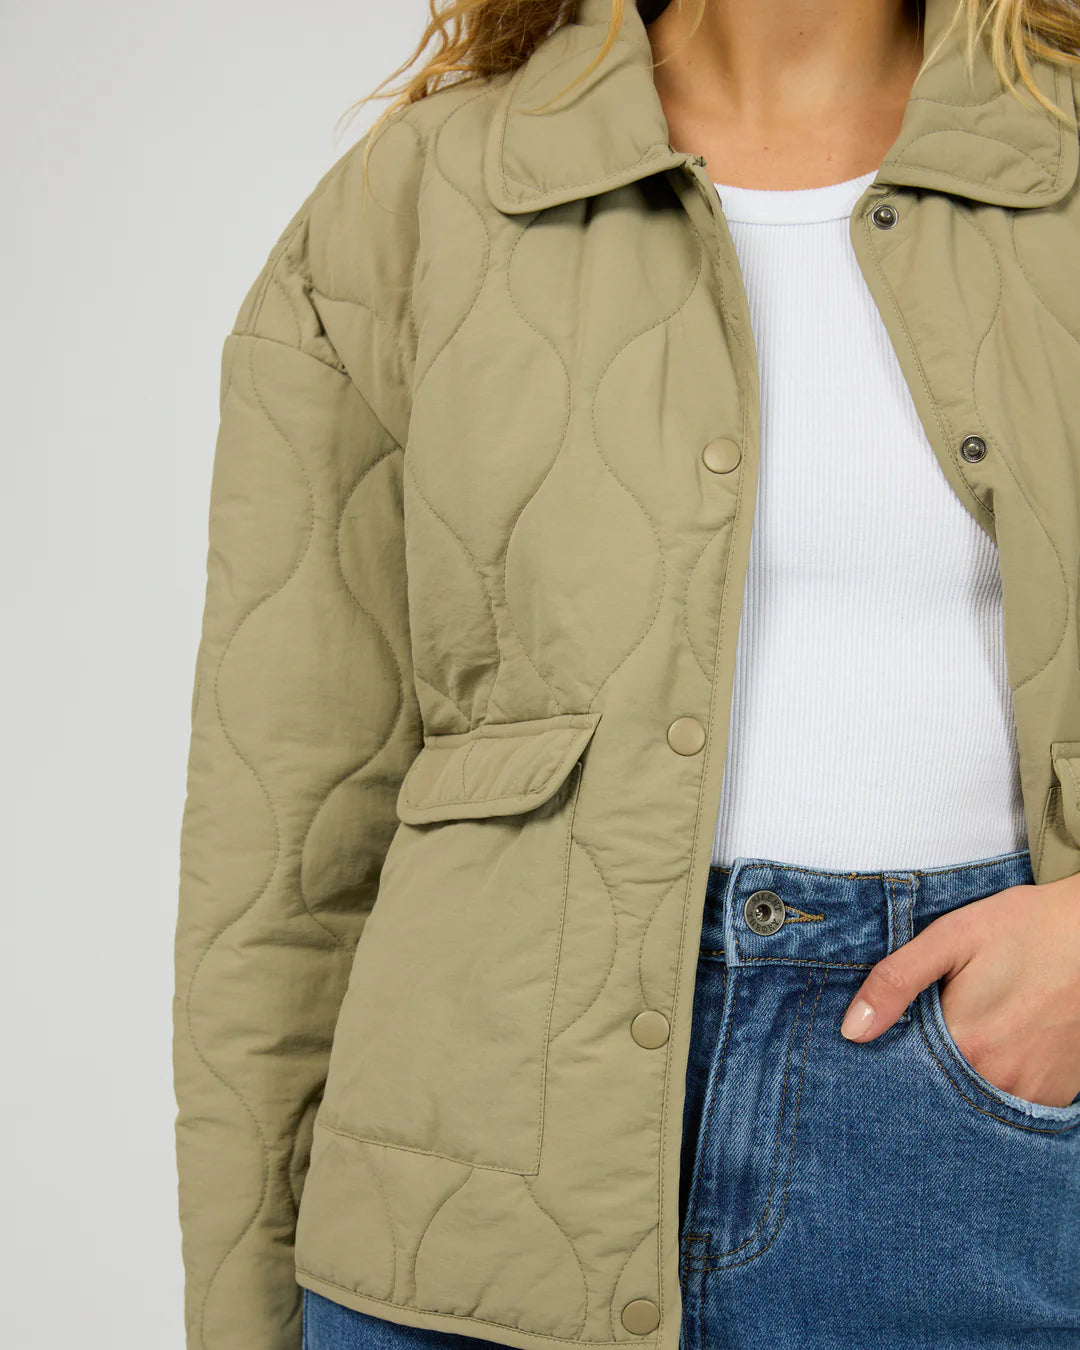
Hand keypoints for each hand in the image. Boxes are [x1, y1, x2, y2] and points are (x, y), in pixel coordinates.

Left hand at [839, 873, 1079, 1108]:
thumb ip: (896, 981)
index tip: (886, 1038)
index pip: (902, 1073)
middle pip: (937, 1092)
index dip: (888, 1058)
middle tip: (929, 1033)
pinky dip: (992, 1085)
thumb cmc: (1023, 928)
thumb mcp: (952, 938)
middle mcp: (998, 1080)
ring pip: (972, 1103)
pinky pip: (1008, 1105)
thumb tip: (851, 1030)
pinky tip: (991, 1051)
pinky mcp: (1054, 1096)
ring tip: (962, 1038)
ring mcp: (1031, 1093)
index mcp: (966, 1043)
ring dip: (958, 1080)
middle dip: (921, 1072)